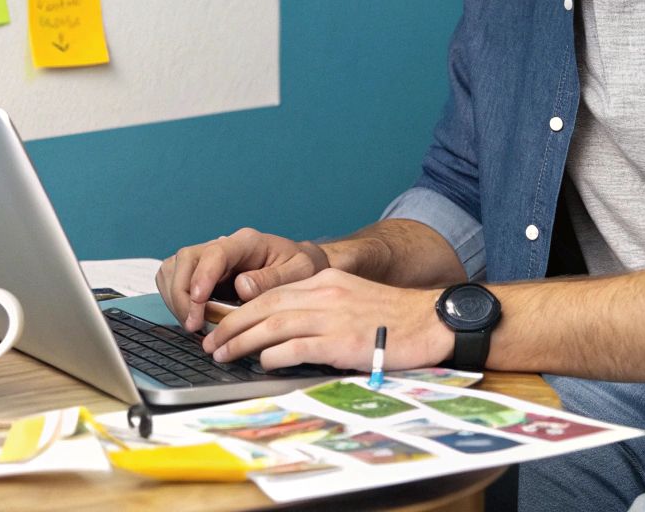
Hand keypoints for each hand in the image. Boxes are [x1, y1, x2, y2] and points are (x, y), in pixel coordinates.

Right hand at [156, 228, 330, 331]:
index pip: (215, 253)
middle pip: (186, 260)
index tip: (199, 301)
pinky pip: (175, 280)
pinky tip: (192, 318)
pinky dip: (176, 300)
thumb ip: (273, 279)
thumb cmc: (301, 267)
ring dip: (176, 298)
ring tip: (192, 324)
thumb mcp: (299, 271)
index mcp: (247, 242)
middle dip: (183, 294)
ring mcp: (210, 260)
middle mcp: (223, 246)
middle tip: (194, 324)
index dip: (203, 276)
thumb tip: (241, 287)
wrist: (300, 266)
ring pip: (174, 268)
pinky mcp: (203, 274)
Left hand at [199, 268, 453, 371]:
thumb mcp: (355, 298)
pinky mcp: (341, 341)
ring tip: (223, 354)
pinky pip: (296, 347)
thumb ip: (324, 306)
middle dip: (232, 324)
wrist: (432, 320)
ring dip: (242, 341)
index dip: (243, 309)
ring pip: (273, 325)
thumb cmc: (397, 317)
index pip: (273, 292)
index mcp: (327, 281)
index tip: (224, 323)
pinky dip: (273, 355)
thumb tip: (290, 327)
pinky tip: (261, 362)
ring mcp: (332, 316)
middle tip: (211, 341)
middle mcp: (325, 293)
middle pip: (265, 306)